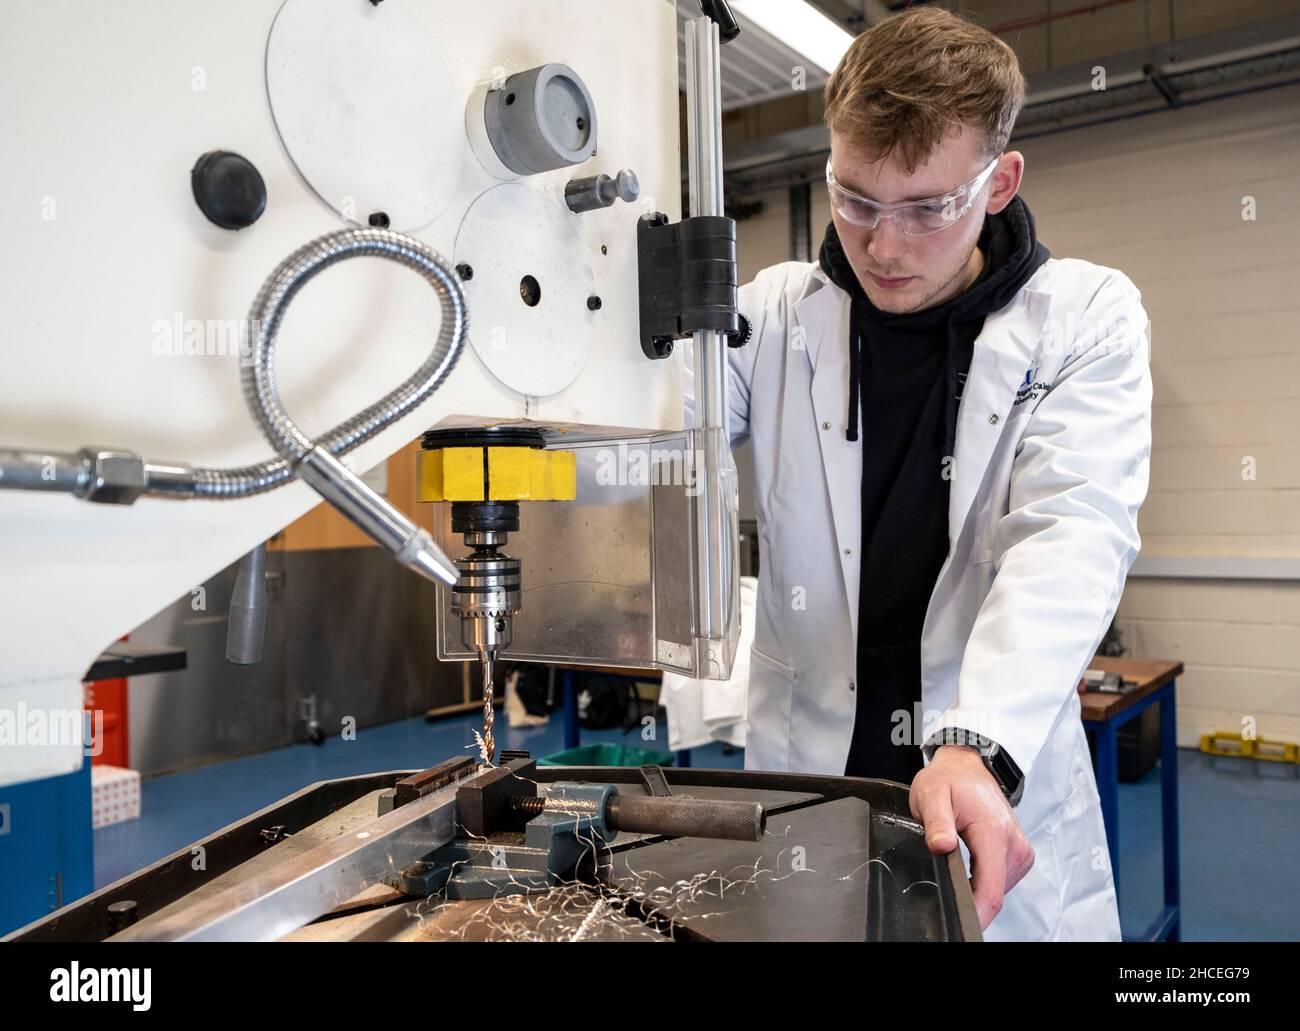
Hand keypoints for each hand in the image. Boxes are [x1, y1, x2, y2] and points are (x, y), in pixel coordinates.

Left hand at [909, 744, 1034, 929]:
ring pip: (998, 891)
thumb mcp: (931, 796)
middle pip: (994, 895)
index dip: (975, 914)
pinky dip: (984, 881)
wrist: (968, 767)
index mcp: (995, 832)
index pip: (991, 891)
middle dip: (969, 900)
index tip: (957, 922)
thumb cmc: (950, 780)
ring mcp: (1020, 851)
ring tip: (955, 862)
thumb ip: (936, 824)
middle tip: (943, 882)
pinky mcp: (1020, 855)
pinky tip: (969, 863)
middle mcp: (1015, 844)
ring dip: (976, 889)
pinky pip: (1001, 881)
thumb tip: (941, 846)